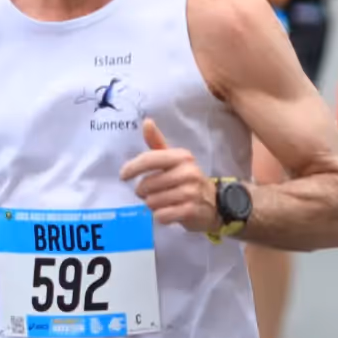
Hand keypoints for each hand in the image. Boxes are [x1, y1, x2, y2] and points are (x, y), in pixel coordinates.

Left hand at [119, 118, 217, 234]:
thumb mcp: (174, 160)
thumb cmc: (187, 180)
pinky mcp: (191, 211)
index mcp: (181, 157)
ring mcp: (191, 192)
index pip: (150, 159)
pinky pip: (162, 215)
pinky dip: (160, 216)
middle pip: (147, 184)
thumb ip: (157, 142)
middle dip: (143, 192)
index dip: (132, 167)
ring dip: (152, 205)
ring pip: (152, 201)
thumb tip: (146, 121)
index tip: (123, 176)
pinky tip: (167, 212)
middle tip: (151, 193)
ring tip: (162, 202)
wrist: (214, 204)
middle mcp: (188, 172)